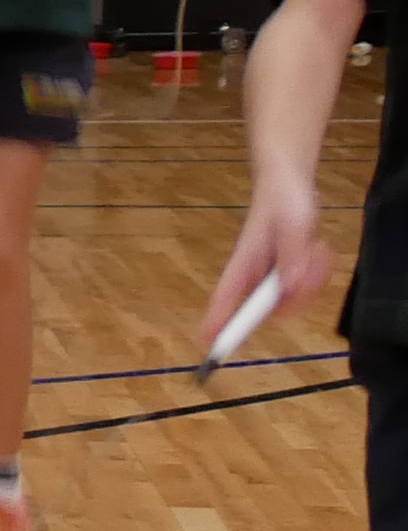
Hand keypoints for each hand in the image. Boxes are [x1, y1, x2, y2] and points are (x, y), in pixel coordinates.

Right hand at [209, 195, 329, 341]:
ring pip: (296, 299)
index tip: (210, 346)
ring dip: (314, 277)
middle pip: (274, 309)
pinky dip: (319, 271)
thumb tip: (288, 289)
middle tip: (311, 262)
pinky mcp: (289, 273)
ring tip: (315, 248)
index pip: (224, 300)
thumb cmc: (284, 201)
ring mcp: (273, 277)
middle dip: (300, 293)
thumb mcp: (294, 225)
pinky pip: (308, 288)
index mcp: (244, 265)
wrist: (288, 184)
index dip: (217, 324)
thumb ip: (291, 257)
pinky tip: (316, 249)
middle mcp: (256, 277)